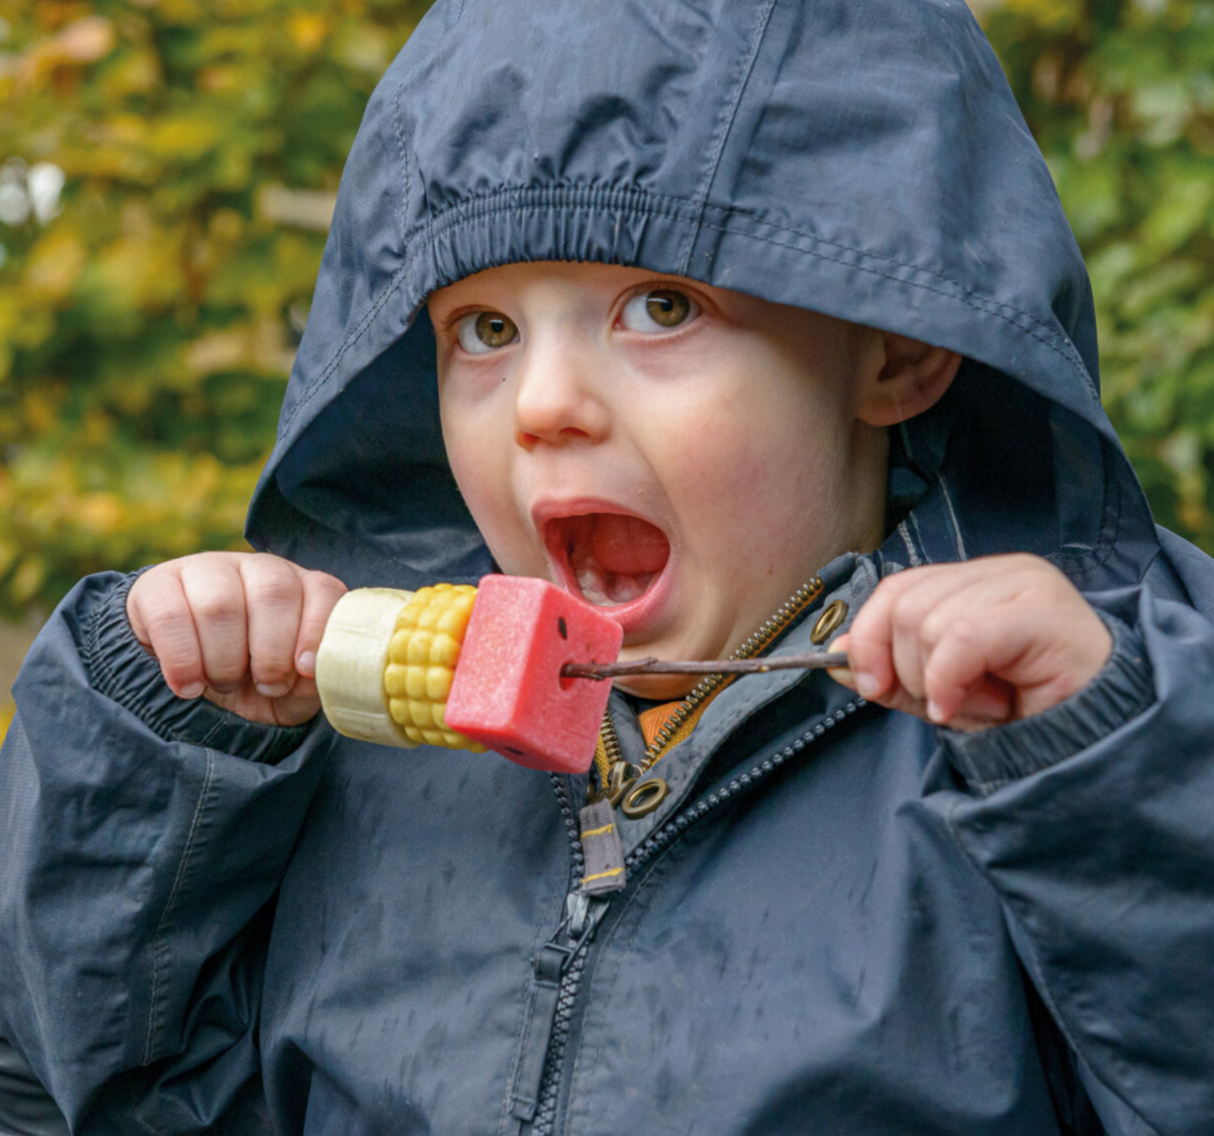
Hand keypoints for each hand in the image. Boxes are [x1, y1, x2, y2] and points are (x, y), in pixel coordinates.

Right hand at [127, 552, 346, 725]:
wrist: (188, 682)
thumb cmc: (253, 684)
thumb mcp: (290, 694)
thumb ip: (311, 685)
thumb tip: (315, 672)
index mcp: (300, 587)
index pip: (322, 590)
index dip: (316, 631)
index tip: (305, 670)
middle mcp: (258, 569)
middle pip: (273, 592)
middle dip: (271, 652)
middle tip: (266, 685)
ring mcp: (207, 569)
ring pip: (220, 604)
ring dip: (224, 660)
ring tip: (224, 685)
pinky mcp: (158, 584)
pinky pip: (169, 616)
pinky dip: (182, 661)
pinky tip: (189, 687)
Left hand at [829, 554, 1112, 730]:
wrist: (1097, 738)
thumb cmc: (1025, 711)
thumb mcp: (941, 693)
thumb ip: (890, 674)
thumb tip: (835, 660)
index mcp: (973, 581)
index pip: (896, 588)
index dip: (869, 637)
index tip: (869, 685)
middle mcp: (998, 571)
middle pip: (904, 605)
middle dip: (907, 669)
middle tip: (945, 701)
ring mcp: (1023, 582)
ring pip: (928, 623)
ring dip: (940, 682)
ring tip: (981, 701)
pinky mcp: (1041, 608)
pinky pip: (961, 638)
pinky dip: (950, 680)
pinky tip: (973, 707)